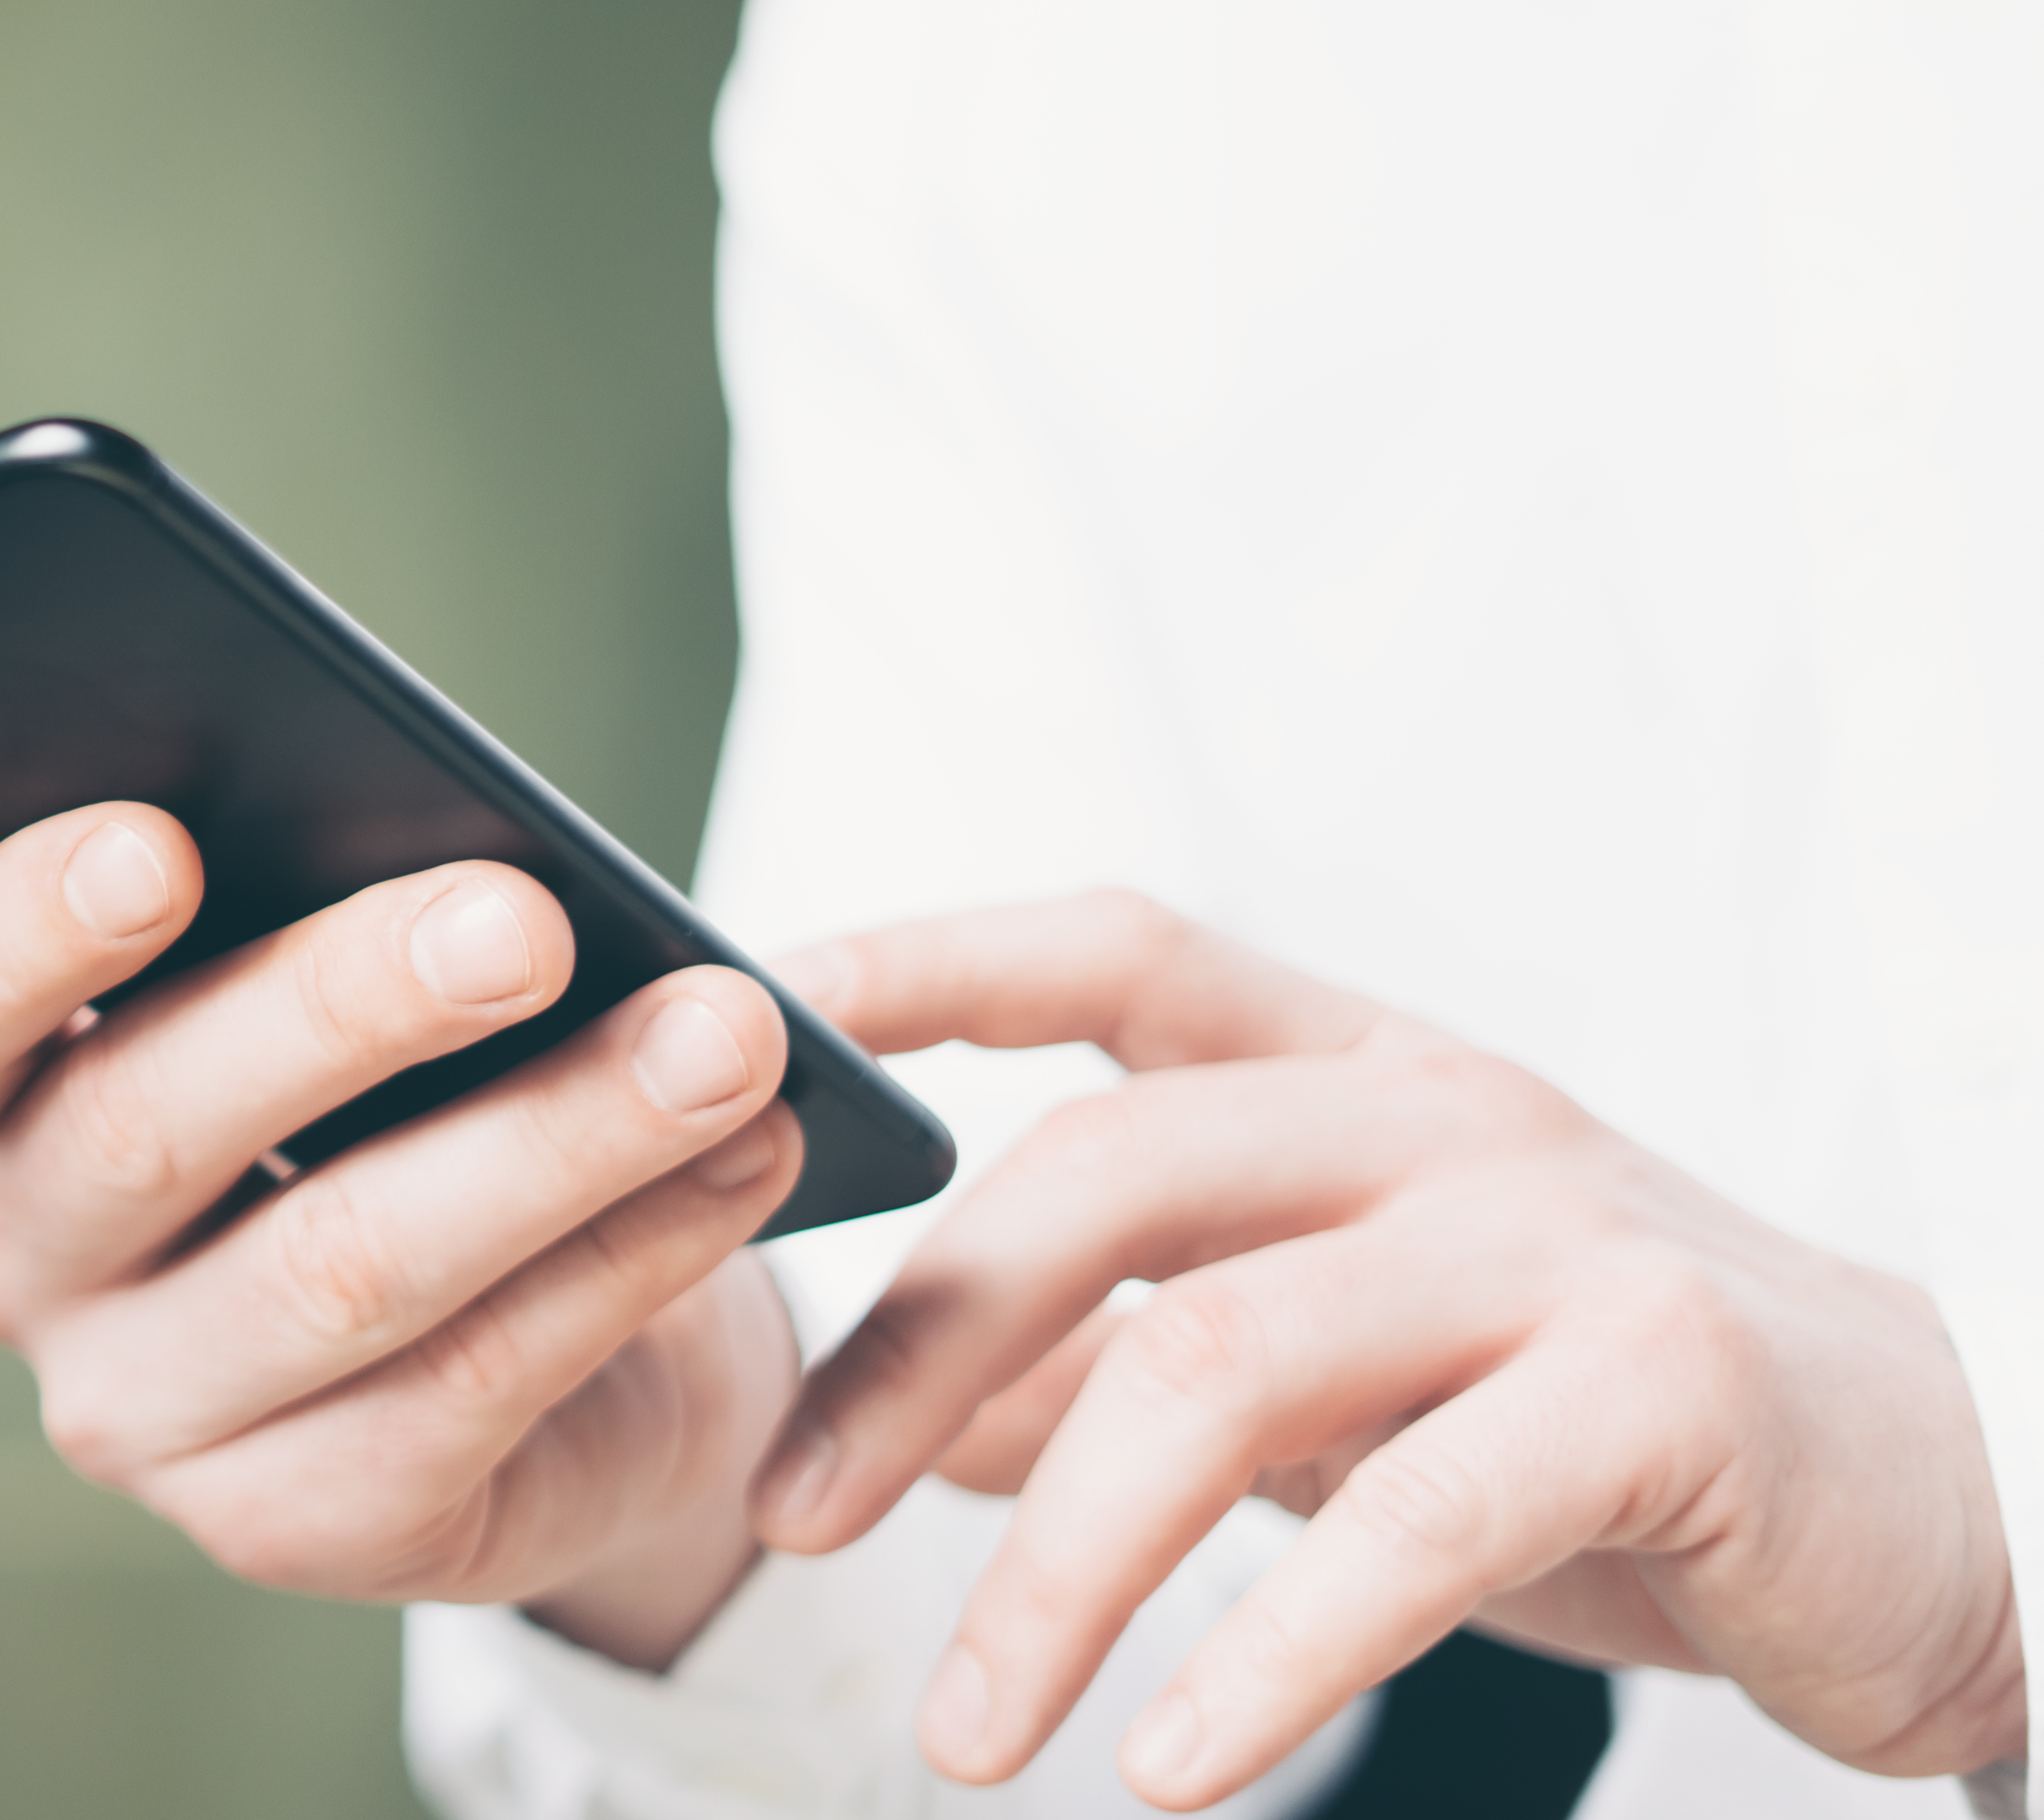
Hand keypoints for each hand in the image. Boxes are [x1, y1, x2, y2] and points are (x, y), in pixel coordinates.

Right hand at [0, 802, 805, 1664]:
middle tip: (527, 922)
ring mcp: (138, 1415)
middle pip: (147, 1125)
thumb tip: (505, 841)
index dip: (23, 928)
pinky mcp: (289, 1527)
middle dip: (349, 1006)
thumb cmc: (397, 1095)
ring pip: (336, 1267)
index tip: (160, 843)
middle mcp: (14, 1261)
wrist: (526, 1343)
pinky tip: (739, 1165)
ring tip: (718, 1039)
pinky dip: (623, 1261)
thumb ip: (355, 898)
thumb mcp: (342, 983)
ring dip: (551, 1139)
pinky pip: (467, 1386)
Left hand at [749, 892, 2025, 1806]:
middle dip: (913, 1350)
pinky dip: (1265, 1654)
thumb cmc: (1602, 1434)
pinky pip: (1411, 1522)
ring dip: (1055, 1564)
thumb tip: (911, 1425)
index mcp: (1358, 1079)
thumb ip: (1136, 1372)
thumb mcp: (1343, 1382)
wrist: (1947, 1505)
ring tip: (965, 1733)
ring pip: (1219, 1359)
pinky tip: (1167, 1763)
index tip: (767, 1015)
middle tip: (785, 1520)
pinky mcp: (1665, 1384)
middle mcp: (1443, 1121)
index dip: (934, 958)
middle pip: (1104, 1172)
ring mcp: (1559, 1239)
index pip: (1116, 955)